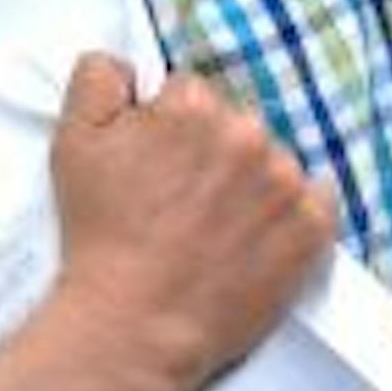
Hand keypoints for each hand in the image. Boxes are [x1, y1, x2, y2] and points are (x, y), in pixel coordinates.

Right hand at [46, 53, 335, 390]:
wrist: (132, 325)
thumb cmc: (102, 239)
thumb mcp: (73, 143)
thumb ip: (99, 80)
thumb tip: (126, 65)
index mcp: (194, 107)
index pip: (190, 95)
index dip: (169, 130)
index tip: (158, 165)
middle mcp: (247, 136)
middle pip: (235, 125)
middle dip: (212, 154)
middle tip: (182, 201)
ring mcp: (285, 184)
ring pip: (272, 162)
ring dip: (250, 184)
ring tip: (214, 227)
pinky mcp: (311, 231)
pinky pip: (318, 200)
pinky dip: (295, 213)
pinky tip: (260, 234)